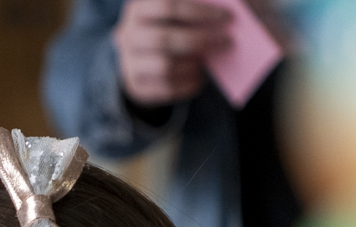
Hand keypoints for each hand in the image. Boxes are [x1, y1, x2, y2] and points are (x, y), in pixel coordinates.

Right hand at [113, 0, 231, 106]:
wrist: (138, 58)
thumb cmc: (165, 28)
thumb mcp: (174, 15)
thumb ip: (194, 11)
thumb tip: (225, 17)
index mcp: (137, 9)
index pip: (168, 7)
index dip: (199, 11)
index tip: (227, 17)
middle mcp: (128, 36)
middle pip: (164, 39)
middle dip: (200, 40)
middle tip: (227, 41)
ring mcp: (129, 63)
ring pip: (164, 66)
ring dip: (193, 64)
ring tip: (210, 61)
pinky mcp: (136, 86)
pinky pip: (166, 89)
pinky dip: (187, 84)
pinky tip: (200, 78)